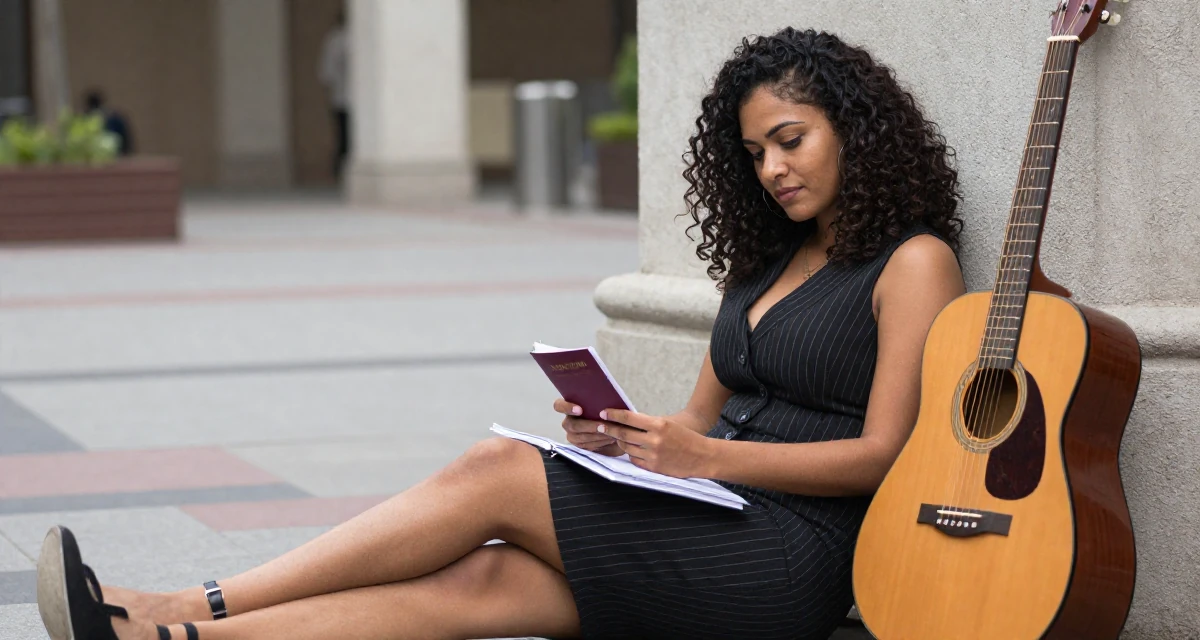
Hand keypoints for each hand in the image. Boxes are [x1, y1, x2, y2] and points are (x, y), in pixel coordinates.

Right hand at [552, 398, 623, 456]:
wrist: (615, 427)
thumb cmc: (607, 411)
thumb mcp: (603, 402)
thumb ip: (598, 400)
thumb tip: (602, 397)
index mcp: (569, 407)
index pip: (559, 406)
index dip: (567, 408)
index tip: (580, 410)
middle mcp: (568, 421)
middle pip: (572, 425)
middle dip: (589, 426)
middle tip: (603, 426)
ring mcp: (572, 435)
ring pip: (580, 437)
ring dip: (597, 435)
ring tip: (611, 432)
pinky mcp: (580, 445)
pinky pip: (587, 446)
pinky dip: (600, 442)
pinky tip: (610, 439)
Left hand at [596, 408, 716, 477]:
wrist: (703, 456)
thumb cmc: (686, 438)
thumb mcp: (668, 424)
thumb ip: (649, 423)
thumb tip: (627, 421)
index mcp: (659, 425)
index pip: (629, 418)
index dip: (613, 415)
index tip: (603, 413)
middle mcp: (654, 440)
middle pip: (623, 434)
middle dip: (609, 429)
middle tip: (600, 426)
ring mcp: (653, 455)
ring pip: (627, 448)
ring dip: (620, 442)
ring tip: (617, 438)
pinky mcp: (654, 467)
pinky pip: (635, 460)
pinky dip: (631, 454)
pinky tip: (631, 450)